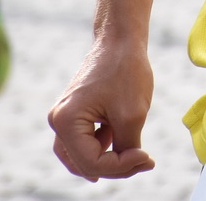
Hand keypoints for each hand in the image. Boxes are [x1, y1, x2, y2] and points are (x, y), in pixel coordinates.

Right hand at [49, 38, 157, 181]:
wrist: (121, 39)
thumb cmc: (126, 71)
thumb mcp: (132, 115)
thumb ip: (128, 148)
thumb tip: (131, 166)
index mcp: (66, 120)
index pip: (92, 162)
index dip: (122, 166)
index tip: (148, 156)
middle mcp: (58, 120)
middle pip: (84, 163)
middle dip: (116, 166)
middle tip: (144, 160)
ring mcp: (64, 117)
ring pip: (82, 156)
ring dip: (109, 160)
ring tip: (136, 154)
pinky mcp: (75, 113)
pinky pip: (86, 142)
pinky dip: (105, 146)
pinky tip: (125, 138)